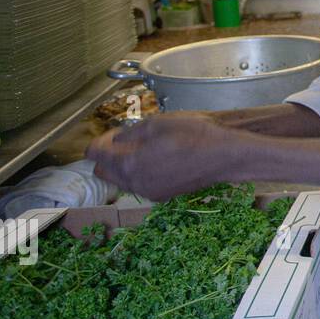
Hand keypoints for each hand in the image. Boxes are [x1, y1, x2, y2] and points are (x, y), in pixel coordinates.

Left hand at [86, 112, 238, 201]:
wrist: (225, 157)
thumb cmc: (194, 133)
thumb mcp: (158, 122)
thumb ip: (130, 132)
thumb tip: (117, 140)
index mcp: (128, 162)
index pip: (94, 153)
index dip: (101, 139)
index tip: (117, 132)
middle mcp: (133, 182)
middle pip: (102, 172)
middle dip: (108, 156)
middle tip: (127, 141)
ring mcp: (147, 192)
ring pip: (120, 181)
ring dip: (123, 166)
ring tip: (145, 150)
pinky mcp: (161, 196)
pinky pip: (138, 185)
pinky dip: (140, 174)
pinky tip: (160, 161)